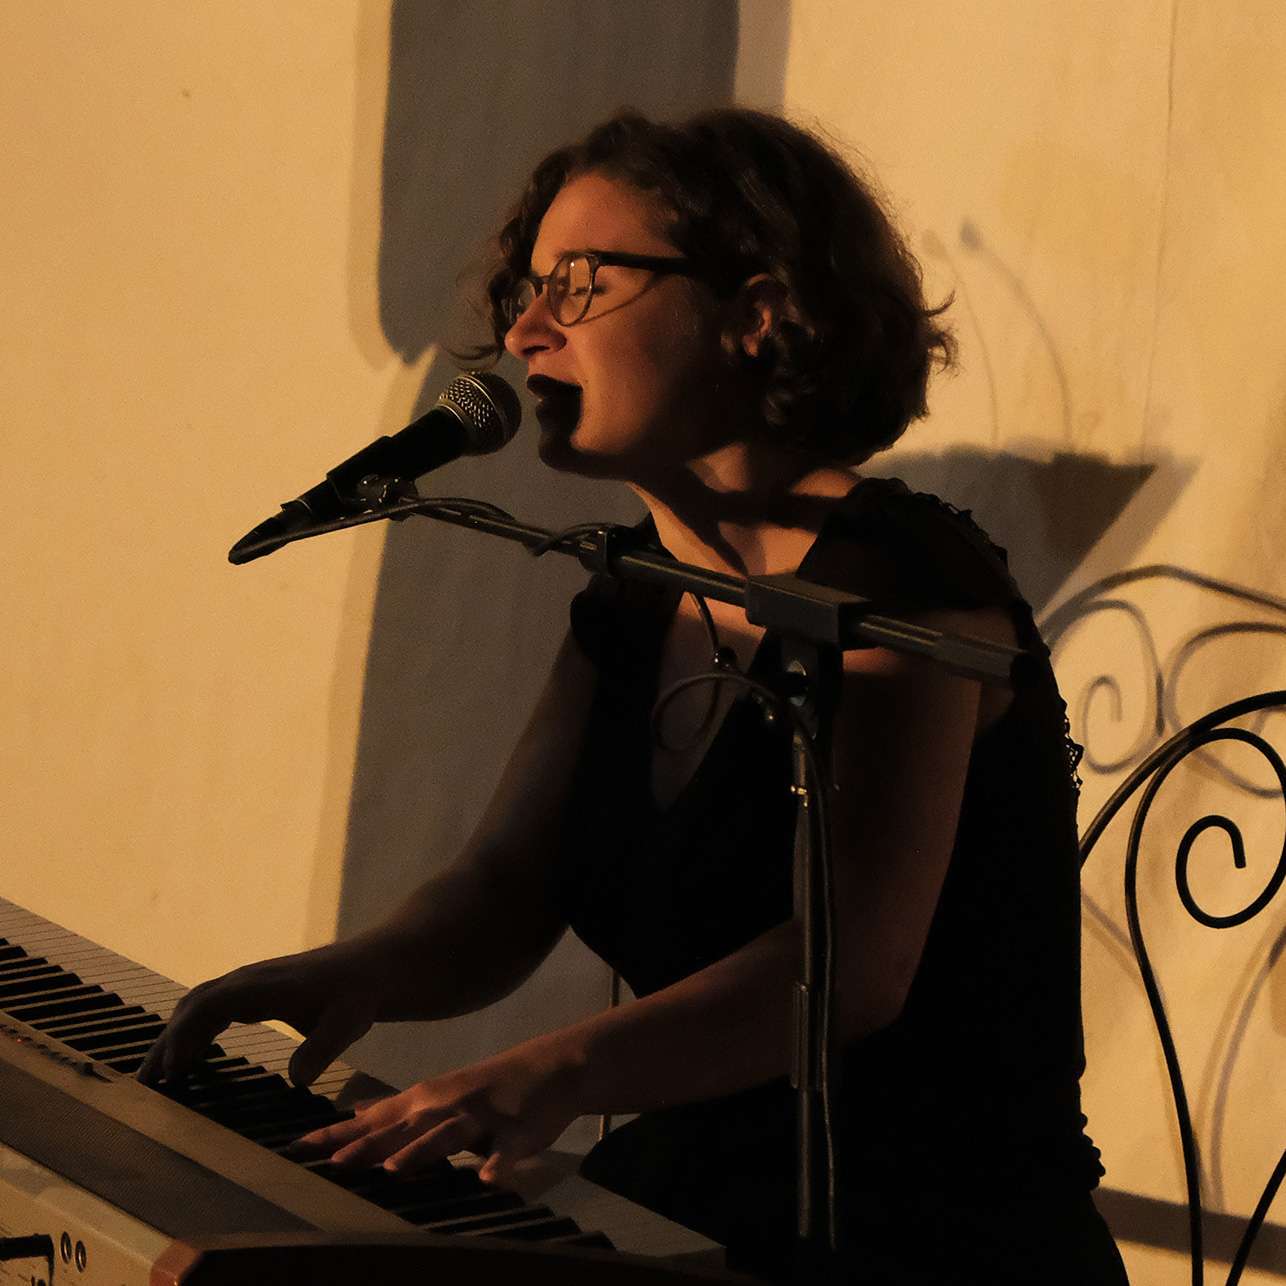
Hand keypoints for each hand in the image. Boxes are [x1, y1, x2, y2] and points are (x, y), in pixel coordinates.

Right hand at [137, 944, 376, 1087]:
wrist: (373, 968)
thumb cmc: (359, 994)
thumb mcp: (348, 1022)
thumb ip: (323, 1048)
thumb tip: (296, 1080)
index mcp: (264, 984)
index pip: (210, 1004)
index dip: (186, 1034)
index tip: (171, 1070)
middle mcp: (250, 980)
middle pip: (194, 1005)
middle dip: (167, 1041)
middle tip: (145, 1085)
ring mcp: (250, 985)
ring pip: (199, 1007)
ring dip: (175, 1038)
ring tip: (155, 1079)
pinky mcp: (256, 994)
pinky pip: (213, 1011)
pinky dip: (193, 1033)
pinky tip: (187, 1062)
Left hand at [288, 1034, 583, 1187]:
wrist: (551, 1068)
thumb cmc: (489, 1087)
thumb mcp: (438, 1093)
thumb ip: (398, 1109)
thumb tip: (355, 1114)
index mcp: (425, 1100)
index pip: (371, 1119)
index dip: (336, 1134)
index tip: (298, 1148)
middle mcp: (447, 1105)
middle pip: (401, 1129)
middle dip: (367, 1146)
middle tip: (333, 1164)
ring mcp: (482, 1118)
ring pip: (447, 1137)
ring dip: (421, 1153)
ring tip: (395, 1170)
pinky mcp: (517, 1134)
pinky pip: (506, 1153)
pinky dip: (496, 1166)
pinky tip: (487, 1180)